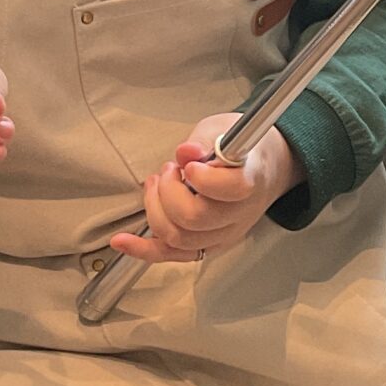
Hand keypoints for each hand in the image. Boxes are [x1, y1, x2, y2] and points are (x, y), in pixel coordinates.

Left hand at [110, 114, 300, 266]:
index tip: (189, 166)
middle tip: (169, 170)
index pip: (230, 189)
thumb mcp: (224, 130)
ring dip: (155, 210)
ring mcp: (224, 234)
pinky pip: (173, 255)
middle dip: (168, 192)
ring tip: (157, 185)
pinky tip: (122, 241)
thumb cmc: (242, 149)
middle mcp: (239, 214)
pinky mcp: (208, 245)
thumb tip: (186, 152)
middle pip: (195, 218)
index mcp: (251, 180)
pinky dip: (144, 250)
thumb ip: (203, 141)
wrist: (263, 170)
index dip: (203, 179)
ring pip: (179, 238)